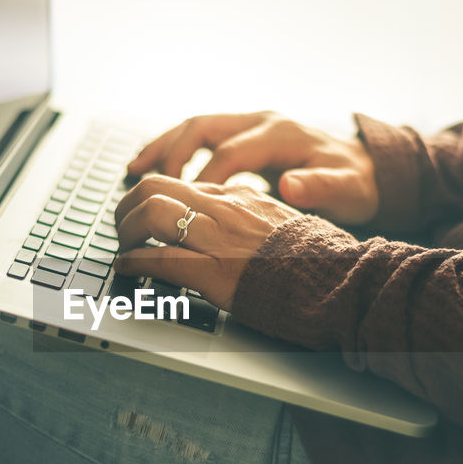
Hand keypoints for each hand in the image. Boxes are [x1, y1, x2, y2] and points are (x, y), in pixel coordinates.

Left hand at [113, 175, 304, 309]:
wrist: (340, 280)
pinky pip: (160, 258)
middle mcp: (224, 209)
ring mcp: (218, 237)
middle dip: (128, 206)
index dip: (152, 197)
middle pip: (155, 186)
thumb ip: (252, 215)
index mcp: (239, 197)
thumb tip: (233, 215)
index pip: (181, 183)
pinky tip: (127, 269)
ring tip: (123, 248)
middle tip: (122, 228)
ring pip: (151, 213)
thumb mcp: (281, 223)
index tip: (142, 213)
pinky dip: (134, 262)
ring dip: (126, 230)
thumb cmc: (315, 259)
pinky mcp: (215, 271)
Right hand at [127, 111, 378, 225]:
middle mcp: (261, 121)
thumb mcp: (346, 191)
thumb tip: (291, 186)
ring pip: (195, 128)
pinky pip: (200, 139)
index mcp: (281, 134)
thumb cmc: (355, 184)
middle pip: (202, 127)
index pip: (230, 152)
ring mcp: (250, 125)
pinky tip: (153, 171)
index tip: (187, 208)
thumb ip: (320, 188)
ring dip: (162, 147)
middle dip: (170, 153)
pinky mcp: (244, 136)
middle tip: (146, 183)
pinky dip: (174, 152)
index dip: (205, 179)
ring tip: (133, 170)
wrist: (367, 170)